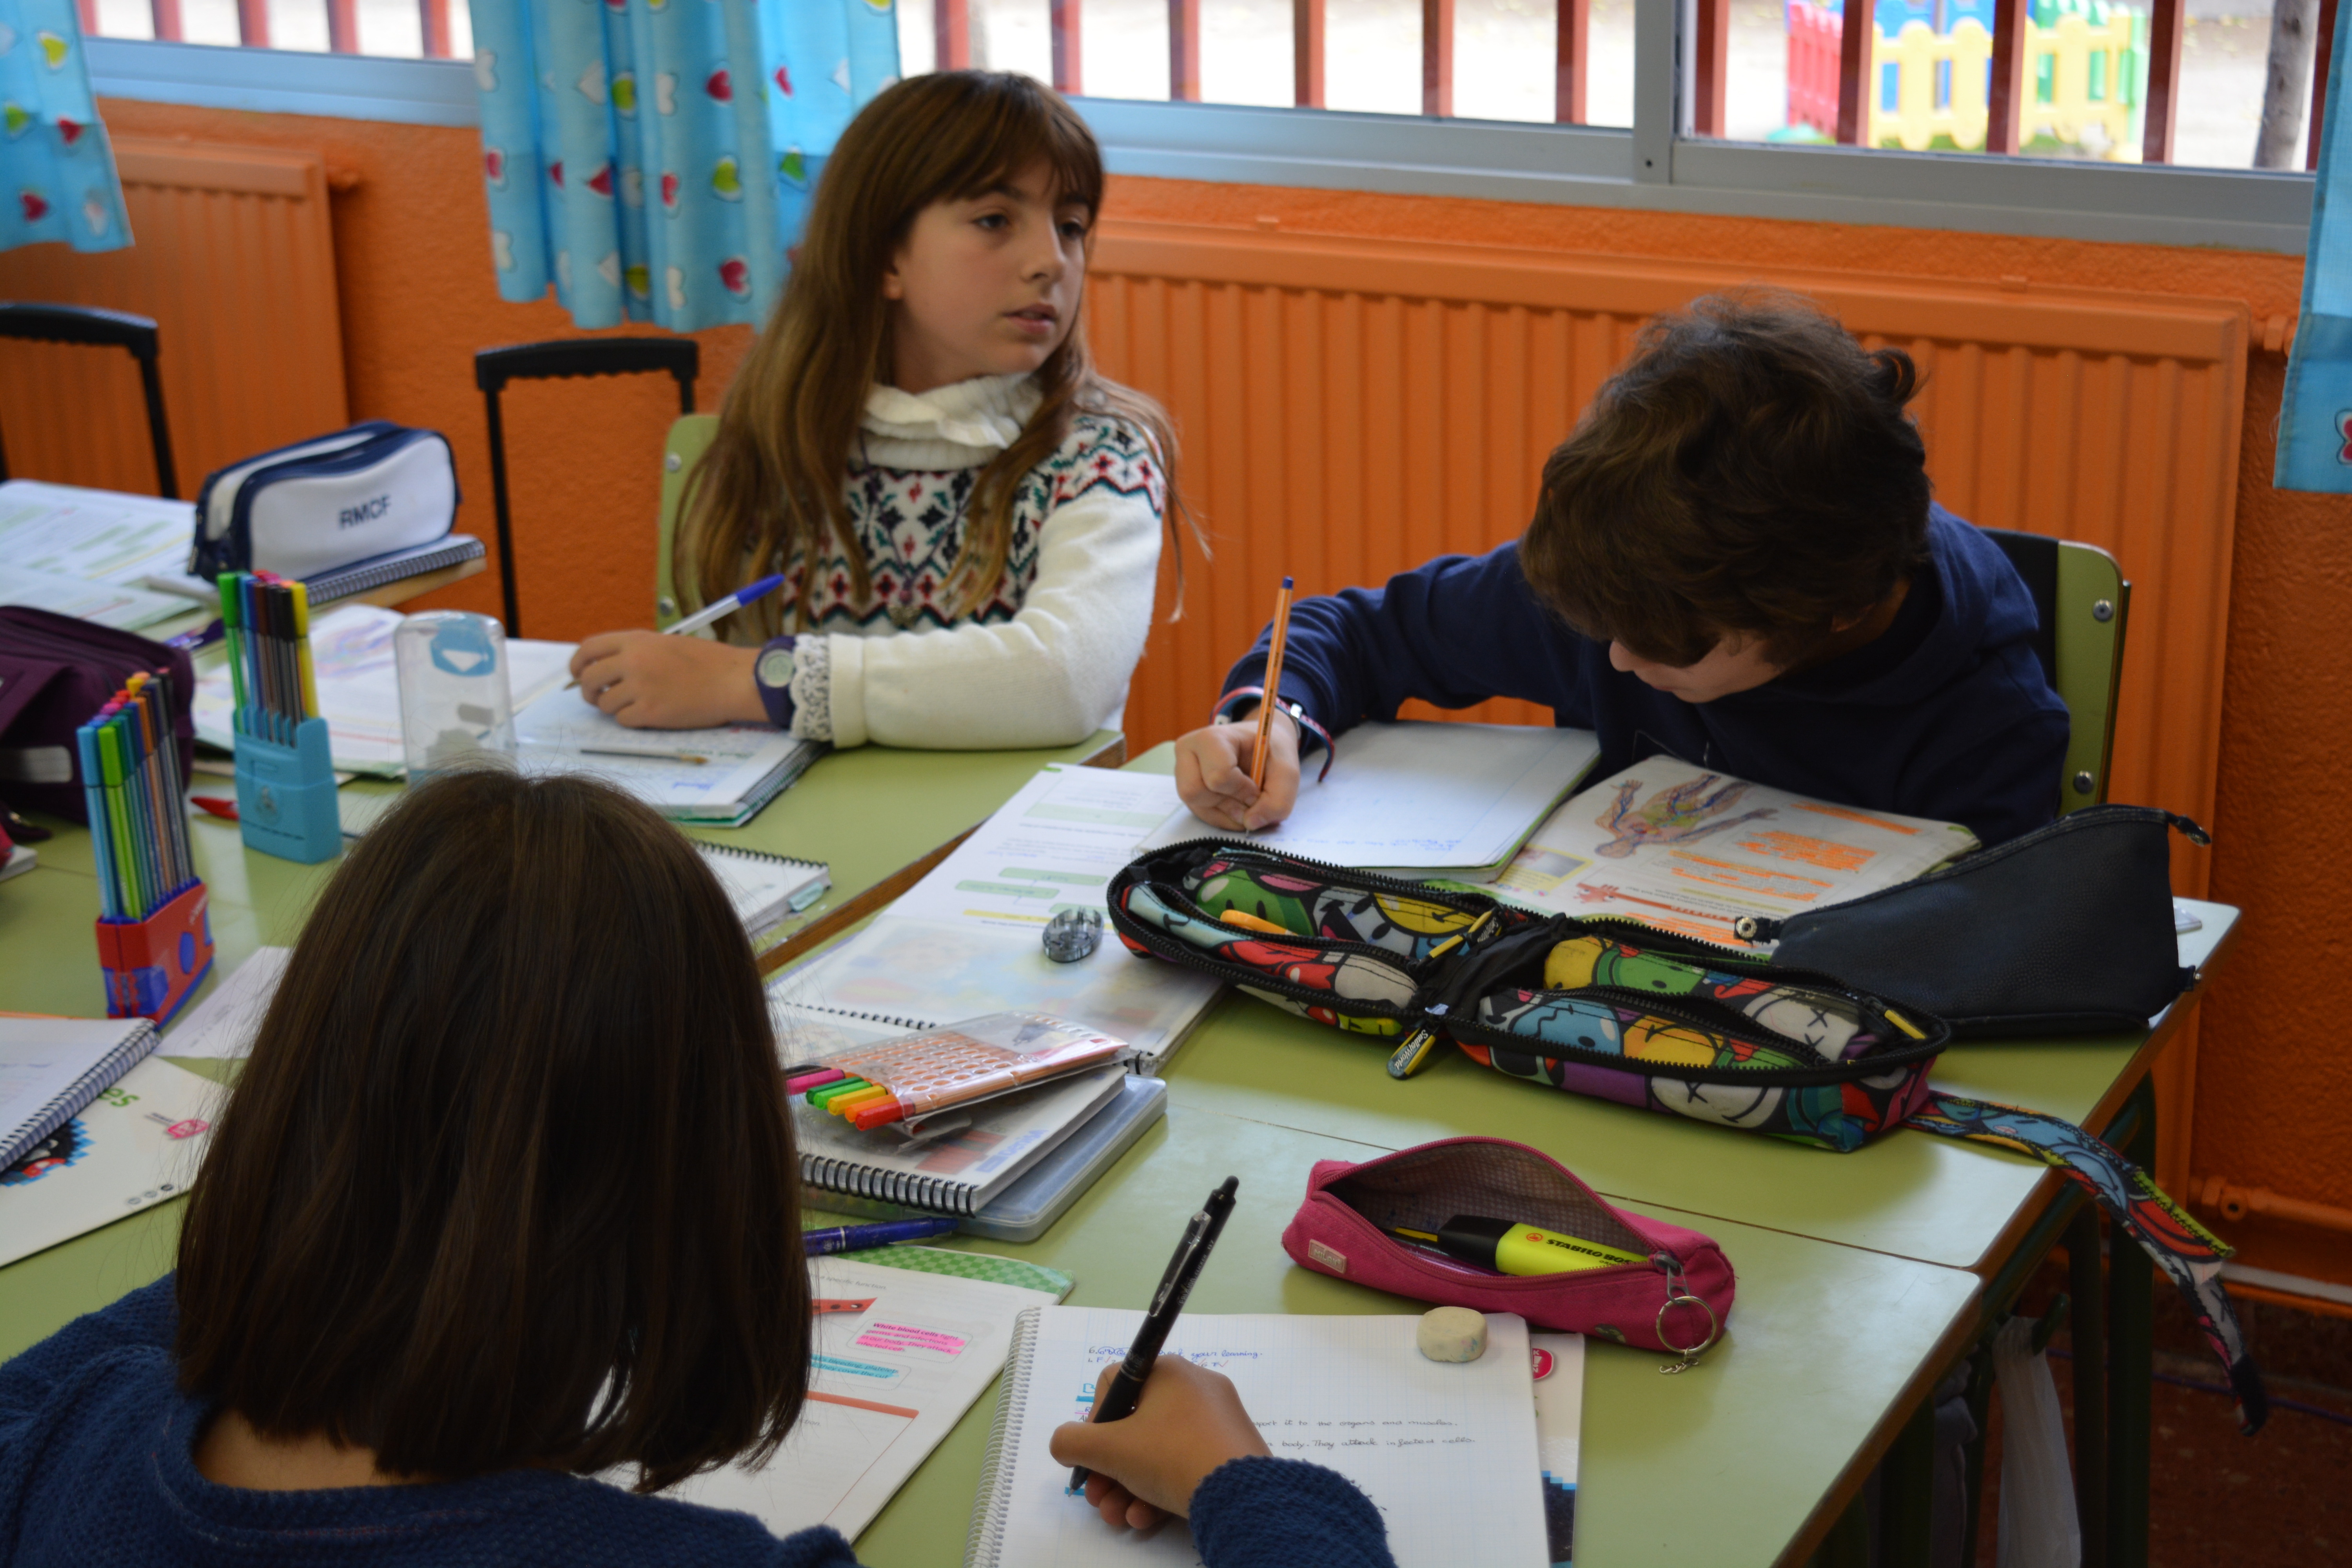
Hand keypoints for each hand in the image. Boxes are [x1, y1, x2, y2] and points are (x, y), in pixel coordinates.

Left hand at [566, 631, 765, 729]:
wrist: (733, 680)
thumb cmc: (707, 661)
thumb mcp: (666, 643)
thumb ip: (635, 651)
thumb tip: (607, 666)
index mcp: (635, 641)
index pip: (588, 648)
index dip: (577, 663)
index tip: (578, 674)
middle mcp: (633, 661)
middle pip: (589, 678)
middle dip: (587, 691)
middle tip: (597, 697)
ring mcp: (640, 687)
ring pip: (604, 704)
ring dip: (612, 708)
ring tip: (632, 705)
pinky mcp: (651, 712)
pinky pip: (623, 720)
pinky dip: (631, 721)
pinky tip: (647, 715)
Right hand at [1049, 1356, 1270, 1530]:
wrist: (1241, 1494)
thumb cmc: (1170, 1456)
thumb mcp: (1109, 1449)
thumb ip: (1072, 1442)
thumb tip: (1064, 1442)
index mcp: (1168, 1371)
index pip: (1116, 1383)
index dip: (1094, 1420)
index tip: (1092, 1453)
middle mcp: (1194, 1387)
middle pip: (1134, 1425)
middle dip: (1108, 1467)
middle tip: (1097, 1497)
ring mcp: (1216, 1420)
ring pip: (1157, 1450)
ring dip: (1128, 1485)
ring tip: (1118, 1515)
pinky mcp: (1230, 1450)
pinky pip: (1184, 1463)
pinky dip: (1160, 1489)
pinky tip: (1145, 1518)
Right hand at [1173, 710, 1299, 831]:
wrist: (1260, 744)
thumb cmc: (1270, 751)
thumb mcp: (1287, 770)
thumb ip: (1279, 798)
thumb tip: (1251, 823)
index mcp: (1211, 738)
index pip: (1218, 775)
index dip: (1242, 790)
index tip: (1258, 787)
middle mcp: (1188, 752)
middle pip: (1195, 792)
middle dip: (1228, 804)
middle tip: (1250, 799)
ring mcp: (1183, 771)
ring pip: (1196, 806)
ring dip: (1226, 813)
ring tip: (1245, 803)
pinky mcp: (1186, 788)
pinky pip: (1199, 813)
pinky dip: (1222, 817)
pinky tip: (1237, 807)